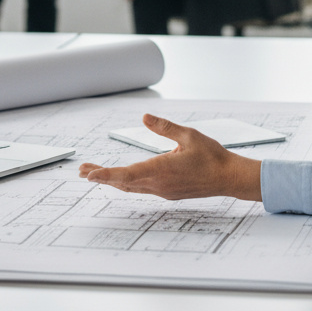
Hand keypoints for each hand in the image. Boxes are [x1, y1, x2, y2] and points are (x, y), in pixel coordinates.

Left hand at [78, 114, 262, 200]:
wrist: (228, 177)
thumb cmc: (211, 156)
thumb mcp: (188, 135)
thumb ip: (164, 127)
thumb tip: (145, 117)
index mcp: (160, 170)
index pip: (126, 174)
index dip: (105, 174)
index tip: (88, 174)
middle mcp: (158, 184)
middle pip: (123, 182)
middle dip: (102, 176)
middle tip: (83, 171)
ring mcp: (163, 191)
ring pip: (131, 187)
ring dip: (113, 180)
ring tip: (95, 175)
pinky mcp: (168, 192)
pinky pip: (142, 188)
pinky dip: (127, 183)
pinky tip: (123, 179)